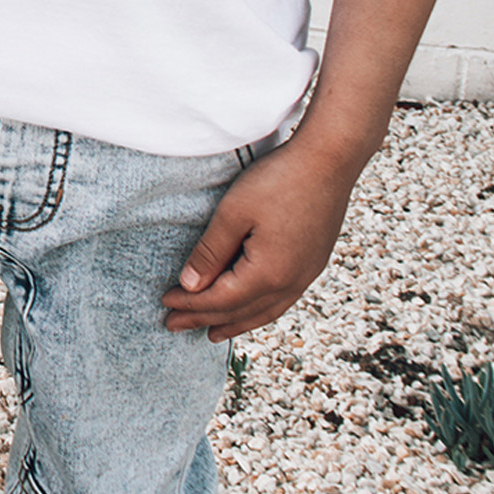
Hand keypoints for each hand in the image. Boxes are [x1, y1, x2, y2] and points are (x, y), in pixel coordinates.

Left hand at [160, 137, 361, 342]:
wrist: (329, 161)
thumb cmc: (278, 181)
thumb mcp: (233, 213)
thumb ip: (211, 252)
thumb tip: (190, 286)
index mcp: (268, 273)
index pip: (220, 300)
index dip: (190, 304)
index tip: (164, 305)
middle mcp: (290, 283)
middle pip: (240, 311)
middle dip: (204, 319)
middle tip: (174, 325)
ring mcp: (305, 275)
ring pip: (264, 311)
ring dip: (235, 322)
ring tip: (211, 332)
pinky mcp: (312, 263)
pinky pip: (281, 300)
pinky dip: (259, 311)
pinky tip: (251, 309)